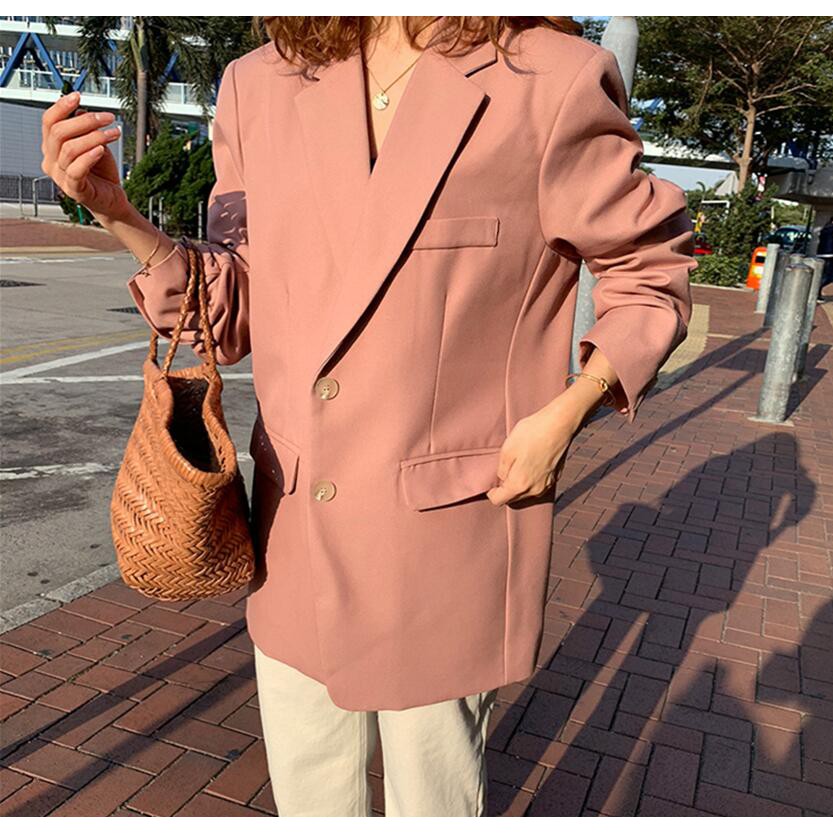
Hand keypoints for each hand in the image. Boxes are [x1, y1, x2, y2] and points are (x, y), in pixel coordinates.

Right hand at [41, 91, 128, 220]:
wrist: (113, 200)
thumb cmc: (102, 172)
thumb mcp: (94, 144)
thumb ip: (85, 130)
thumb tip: (81, 112)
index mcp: (52, 148)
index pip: (49, 122)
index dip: (61, 107)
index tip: (78, 96)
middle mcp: (51, 161)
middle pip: (58, 132)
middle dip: (85, 121)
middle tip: (108, 117)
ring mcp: (61, 177)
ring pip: (69, 149)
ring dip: (95, 137)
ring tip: (114, 133)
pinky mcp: (74, 190)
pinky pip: (76, 169)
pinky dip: (89, 156)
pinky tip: (102, 149)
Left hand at [487, 401, 582, 506]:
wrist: (558, 424)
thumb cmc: (532, 433)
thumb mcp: (507, 450)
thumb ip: (501, 470)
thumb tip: (502, 479)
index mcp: (519, 484)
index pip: (499, 501)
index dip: (492, 493)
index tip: (491, 483)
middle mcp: (534, 490)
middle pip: (513, 498)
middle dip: (506, 489)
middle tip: (505, 470)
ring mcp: (547, 485)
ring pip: (526, 492)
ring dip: (519, 484)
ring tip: (519, 464)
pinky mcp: (555, 477)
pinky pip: (538, 484)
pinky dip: (532, 478)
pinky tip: (531, 462)